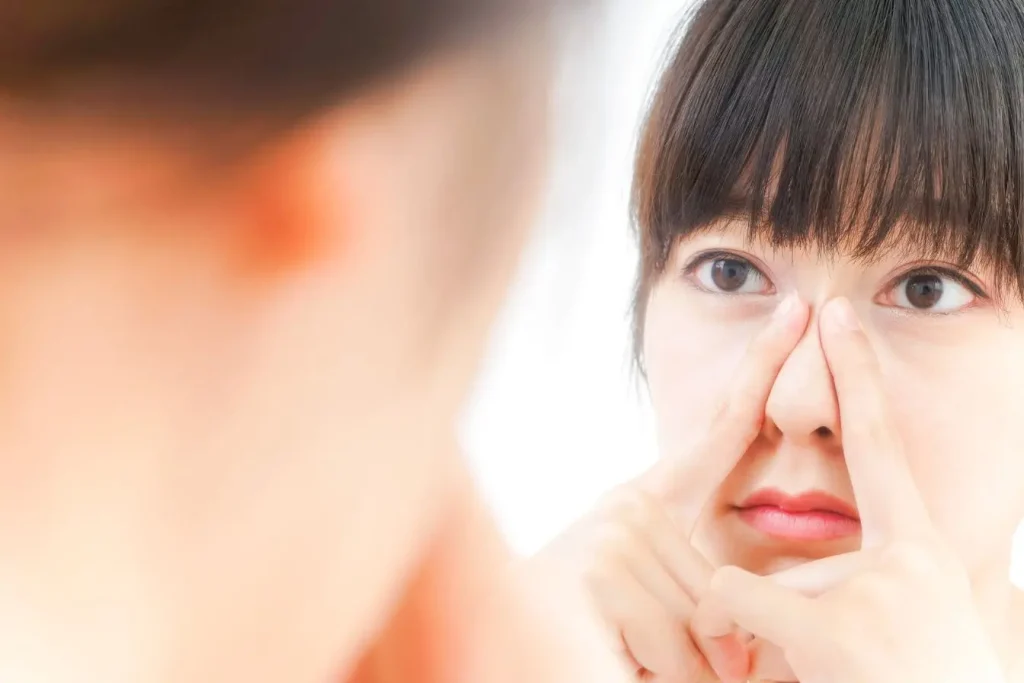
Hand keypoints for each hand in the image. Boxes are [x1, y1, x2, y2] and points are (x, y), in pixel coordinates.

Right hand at [530, 294, 808, 681]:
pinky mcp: (599, 568)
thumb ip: (704, 591)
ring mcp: (610, 531)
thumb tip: (740, 643)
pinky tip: (615, 659)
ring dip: (682, 665)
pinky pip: (675, 642)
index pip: (721, 430)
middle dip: (708, 640)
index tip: (799, 311)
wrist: (511, 661)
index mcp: (645, 503)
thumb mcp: (658, 605)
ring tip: (629, 659)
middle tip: (656, 654)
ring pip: (704, 618)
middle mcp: (625, 506)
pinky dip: (659, 673)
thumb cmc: (595, 637)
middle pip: (724, 579)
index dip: (761, 369)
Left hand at [693, 298, 1006, 682]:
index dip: (859, 375)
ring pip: (762, 586)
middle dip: (786, 620)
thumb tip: (858, 557)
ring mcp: (877, 594)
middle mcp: (909, 562)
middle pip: (800, 554)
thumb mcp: (915, 623)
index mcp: (925, 553)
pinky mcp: (838, 630)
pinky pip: (737, 596)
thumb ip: (873, 579)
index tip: (837, 314)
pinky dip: (728, 626)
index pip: (881, 444)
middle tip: (846, 676)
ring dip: (772, 646)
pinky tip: (764, 668)